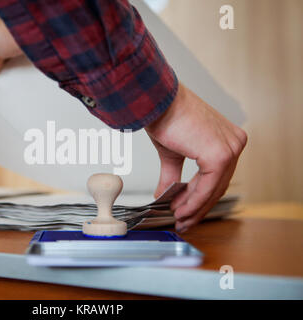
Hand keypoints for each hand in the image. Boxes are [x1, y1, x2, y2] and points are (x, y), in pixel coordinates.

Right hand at [145, 82, 246, 232]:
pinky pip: (207, 187)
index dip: (201, 198)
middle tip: (184, 221)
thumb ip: (174, 176)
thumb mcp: (173, 153)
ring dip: (194, 207)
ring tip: (179, 218)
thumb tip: (166, 195)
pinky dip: (193, 202)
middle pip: (218, 185)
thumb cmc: (166, 117)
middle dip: (199, 207)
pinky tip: (181, 210)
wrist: (157, 102)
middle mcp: (234, 142)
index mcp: (227, 139)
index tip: (187, 211)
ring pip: (213, 189)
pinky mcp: (219, 155)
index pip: (218, 176)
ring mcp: (229, 149)